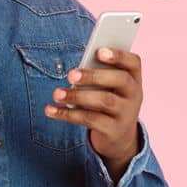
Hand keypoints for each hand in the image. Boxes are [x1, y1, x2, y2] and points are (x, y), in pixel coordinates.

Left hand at [44, 47, 143, 176]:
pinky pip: (90, 120)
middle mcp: (134, 95)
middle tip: (71, 75)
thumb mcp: (109, 87)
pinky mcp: (113, 130)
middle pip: (119, 80)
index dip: (118, 55)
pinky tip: (51, 110)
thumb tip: (77, 72)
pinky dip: (68, 114)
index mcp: (134, 78)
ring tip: (56, 94)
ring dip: (77, 96)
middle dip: (93, 76)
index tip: (99, 51)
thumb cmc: (108, 99)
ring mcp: (126, 114)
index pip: (133, 62)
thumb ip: (98, 75)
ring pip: (104, 101)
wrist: (119, 135)